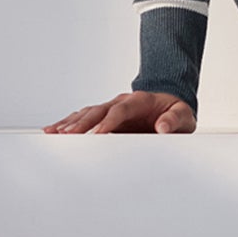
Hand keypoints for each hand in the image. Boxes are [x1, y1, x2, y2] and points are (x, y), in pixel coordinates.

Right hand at [43, 92, 196, 133]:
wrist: (171, 106)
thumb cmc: (176, 113)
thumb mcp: (183, 116)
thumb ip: (174, 120)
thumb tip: (163, 127)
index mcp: (140, 101)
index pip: (121, 110)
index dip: (108, 121)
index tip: (98, 133)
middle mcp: (122, 103)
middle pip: (98, 111)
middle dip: (83, 123)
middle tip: (68, 135)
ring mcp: (111, 109)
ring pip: (87, 113)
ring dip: (71, 123)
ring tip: (54, 132)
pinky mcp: (105, 117)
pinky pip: (84, 118)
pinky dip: (69, 123)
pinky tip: (54, 130)